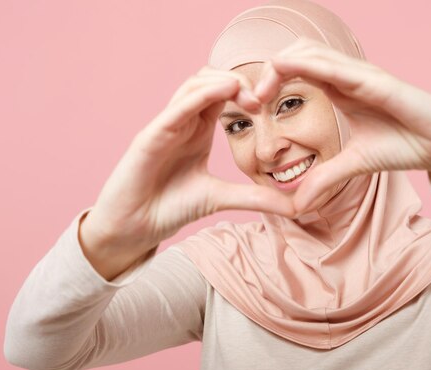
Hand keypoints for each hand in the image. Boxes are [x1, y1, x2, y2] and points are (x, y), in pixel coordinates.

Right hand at [84, 66, 295, 252]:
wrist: (134, 228)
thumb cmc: (170, 207)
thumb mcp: (221, 198)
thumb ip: (255, 198)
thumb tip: (296, 206)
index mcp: (198, 129)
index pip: (223, 94)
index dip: (248, 91)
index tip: (270, 105)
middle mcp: (182, 121)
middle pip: (209, 80)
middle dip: (238, 82)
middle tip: (261, 100)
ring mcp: (165, 126)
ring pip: (193, 86)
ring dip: (222, 83)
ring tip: (248, 96)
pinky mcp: (150, 137)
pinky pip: (175, 108)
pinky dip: (199, 96)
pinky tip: (223, 92)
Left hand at [253, 38, 430, 212]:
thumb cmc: (405, 145)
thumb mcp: (354, 165)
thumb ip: (325, 178)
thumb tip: (296, 203)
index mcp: (339, 89)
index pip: (296, 71)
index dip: (270, 81)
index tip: (250, 106)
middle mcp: (347, 76)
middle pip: (297, 54)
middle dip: (268, 70)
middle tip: (249, 99)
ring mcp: (362, 74)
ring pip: (312, 52)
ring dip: (280, 65)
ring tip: (259, 91)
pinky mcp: (377, 81)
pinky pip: (337, 66)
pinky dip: (307, 64)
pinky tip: (284, 71)